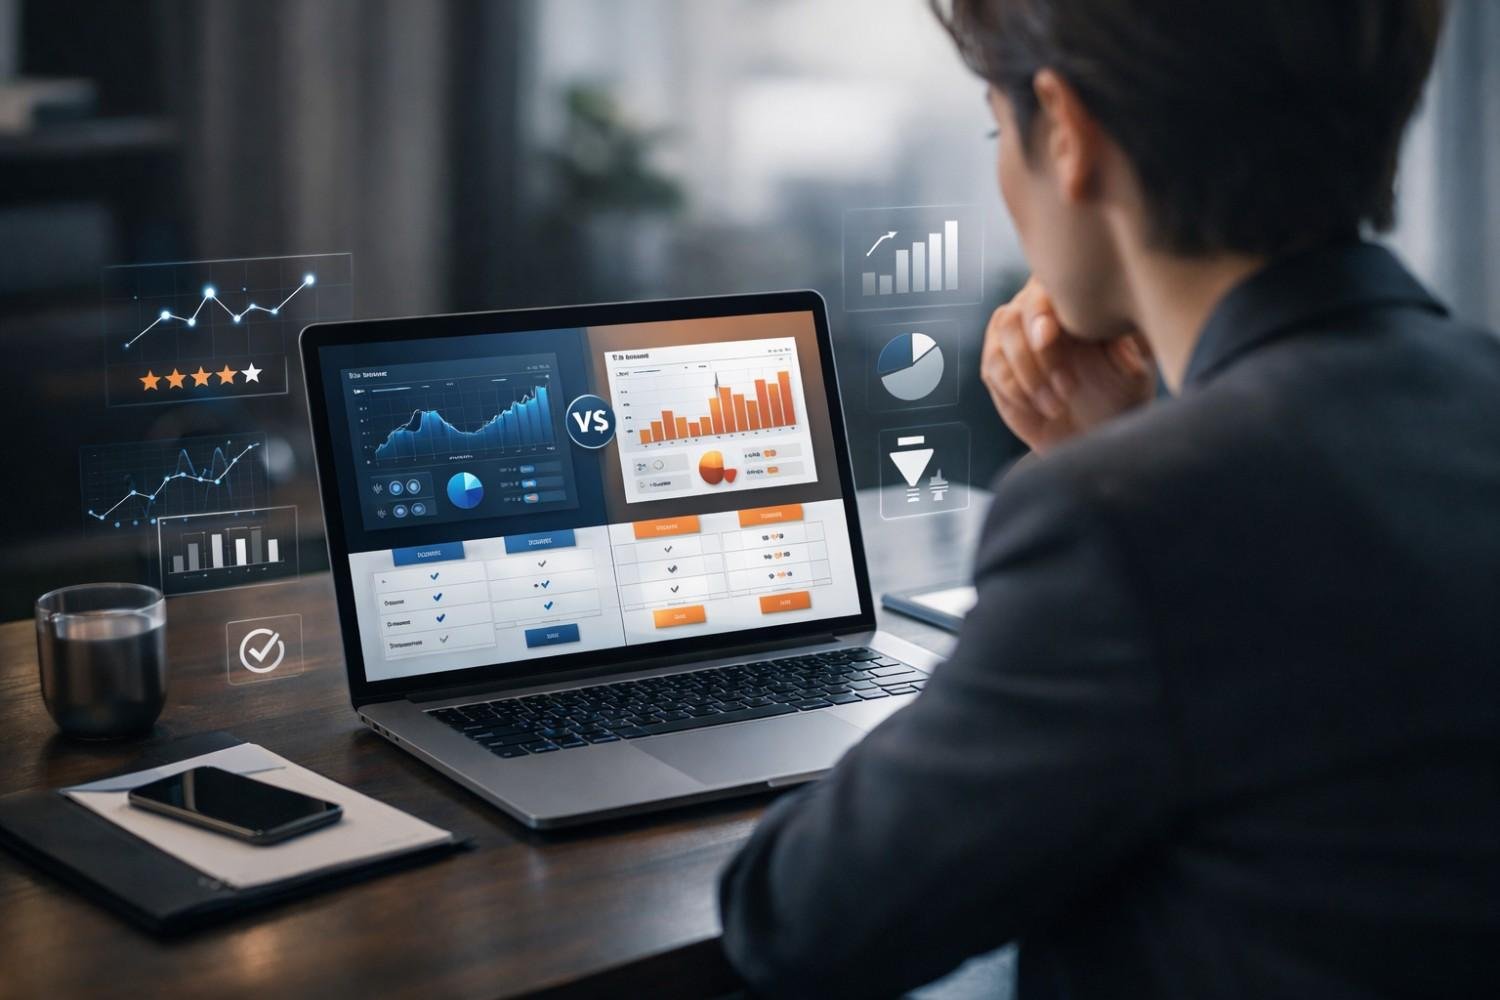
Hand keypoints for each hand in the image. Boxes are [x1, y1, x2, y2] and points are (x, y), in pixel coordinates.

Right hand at [981, 277, 1155, 453]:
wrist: (1094, 428)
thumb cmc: (1118, 393)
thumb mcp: (1132, 376)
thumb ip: (1125, 355)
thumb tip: (1115, 342)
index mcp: (1072, 300)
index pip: (1048, 286)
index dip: (1043, 309)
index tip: (1048, 336)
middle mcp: (1038, 310)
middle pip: (1019, 313)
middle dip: (1038, 354)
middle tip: (1067, 389)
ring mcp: (1013, 335)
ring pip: (1002, 337)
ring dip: (1028, 376)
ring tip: (1058, 406)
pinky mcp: (997, 365)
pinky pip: (993, 369)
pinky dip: (1015, 391)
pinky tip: (1042, 409)